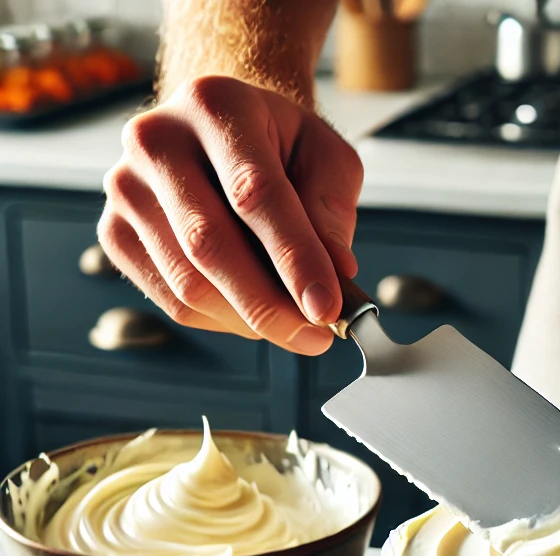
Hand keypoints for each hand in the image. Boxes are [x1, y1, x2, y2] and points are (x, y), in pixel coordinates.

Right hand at [99, 75, 361, 354]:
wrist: (223, 133)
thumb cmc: (280, 147)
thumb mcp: (326, 158)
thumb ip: (332, 212)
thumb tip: (337, 274)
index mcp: (216, 105)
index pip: (254, 193)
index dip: (294, 259)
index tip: (327, 308)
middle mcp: (156, 140)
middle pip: (209, 245)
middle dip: (270, 305)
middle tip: (318, 337)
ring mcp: (126, 188)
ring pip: (189, 284)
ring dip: (250, 320)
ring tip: (295, 324)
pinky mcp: (115, 233)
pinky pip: (172, 301)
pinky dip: (223, 321)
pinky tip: (253, 311)